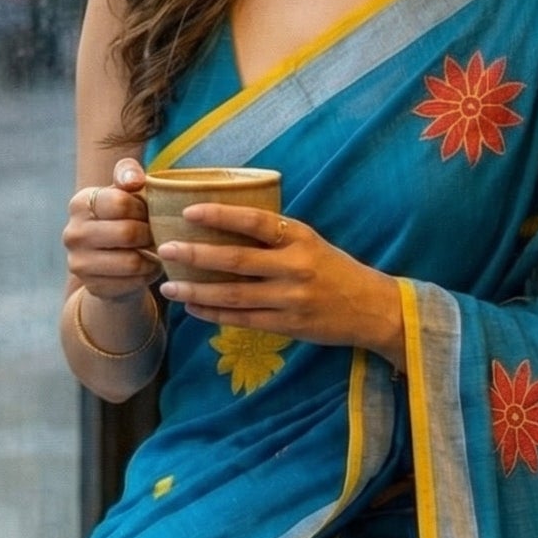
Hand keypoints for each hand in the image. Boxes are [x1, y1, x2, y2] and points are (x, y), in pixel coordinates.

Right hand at [62, 158, 157, 305]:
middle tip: (156, 234)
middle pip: (127, 233)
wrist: (111, 262)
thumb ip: (128, 174)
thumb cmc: (123, 219)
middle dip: (150, 234)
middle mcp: (73, 233)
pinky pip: (133, 282)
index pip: (120, 202)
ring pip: (132, 261)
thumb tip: (135, 180)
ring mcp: (79, 263)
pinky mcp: (93, 287)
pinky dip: (147, 276)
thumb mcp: (125, 192)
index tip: (146, 212)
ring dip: (151, 257)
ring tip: (155, 251)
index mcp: (80, 203)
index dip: (142, 208)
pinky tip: (147, 268)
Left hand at [159, 205, 404, 366]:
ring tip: (169, 286)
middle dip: (195, 255)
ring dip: (197, 291)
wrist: (372, 309)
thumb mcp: (310, 242)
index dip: (220, 215)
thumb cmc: (335, 270)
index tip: (188, 211)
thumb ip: (274, 235)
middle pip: (236, 260)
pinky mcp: (288, 325)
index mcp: (300, 237)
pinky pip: (243, 320)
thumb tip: (223, 222)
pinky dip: (214, 315)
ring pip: (233, 295)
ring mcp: (290, 299)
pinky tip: (193, 308)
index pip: (254, 221)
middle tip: (165, 249)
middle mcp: (295, 267)